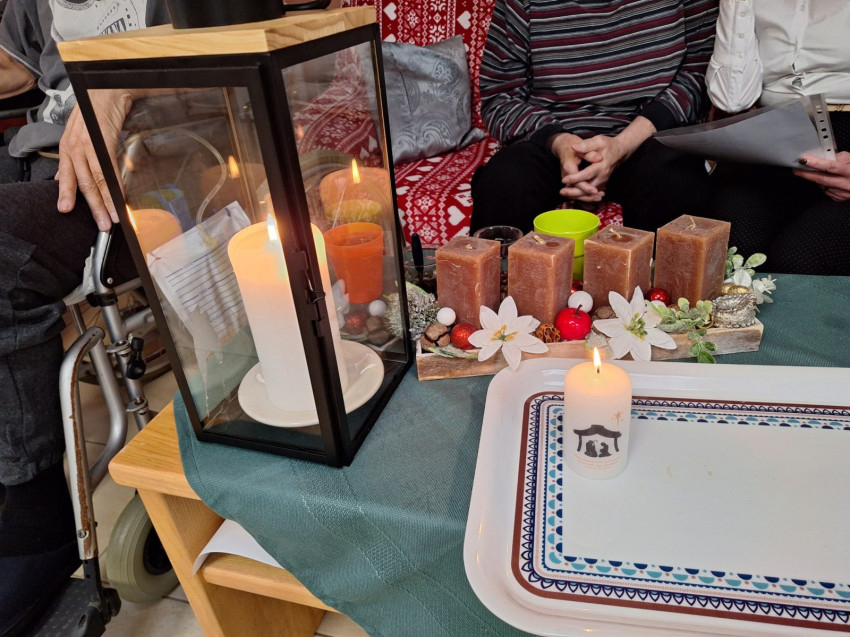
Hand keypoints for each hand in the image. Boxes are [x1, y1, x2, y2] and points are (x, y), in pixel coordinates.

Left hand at [56, 90, 133, 230]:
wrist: (106, 91)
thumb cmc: (94, 112)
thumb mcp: (77, 136)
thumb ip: (71, 160)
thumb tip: (63, 178)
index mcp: (67, 147)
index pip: (67, 176)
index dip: (66, 195)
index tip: (66, 211)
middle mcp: (75, 147)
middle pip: (83, 183)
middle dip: (93, 207)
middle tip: (101, 224)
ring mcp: (89, 145)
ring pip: (96, 180)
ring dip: (106, 202)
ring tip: (113, 217)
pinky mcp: (105, 141)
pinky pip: (110, 169)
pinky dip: (116, 186)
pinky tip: (120, 198)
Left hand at [559, 116, 655, 202]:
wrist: (620, 151)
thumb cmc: (608, 145)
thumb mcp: (598, 141)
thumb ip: (586, 145)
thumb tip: (574, 147)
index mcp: (601, 166)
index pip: (587, 174)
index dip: (575, 178)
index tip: (564, 180)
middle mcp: (602, 176)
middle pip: (588, 188)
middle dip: (574, 192)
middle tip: (562, 191)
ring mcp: (603, 181)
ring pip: (589, 193)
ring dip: (577, 195)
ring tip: (564, 193)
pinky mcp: (602, 184)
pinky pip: (591, 194)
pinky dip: (582, 196)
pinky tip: (571, 195)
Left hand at [793, 152, 849, 202]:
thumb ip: (841, 157)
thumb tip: (826, 156)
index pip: (830, 167)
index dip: (815, 163)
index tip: (804, 160)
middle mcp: (846, 184)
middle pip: (821, 179)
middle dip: (806, 174)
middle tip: (796, 169)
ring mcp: (843, 193)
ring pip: (822, 185)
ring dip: (816, 179)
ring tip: (813, 172)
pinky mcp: (840, 199)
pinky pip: (826, 190)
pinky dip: (824, 185)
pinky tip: (828, 180)